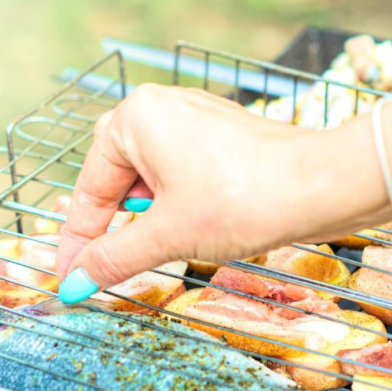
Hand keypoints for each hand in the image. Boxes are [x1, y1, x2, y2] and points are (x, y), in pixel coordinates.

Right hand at [55, 84, 383, 299]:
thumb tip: (74, 283)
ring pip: (149, 178)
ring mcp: (194, 118)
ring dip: (145, 218)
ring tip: (158, 249)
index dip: (78, 243)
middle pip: (114, 178)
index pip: (90, 190)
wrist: (322, 186)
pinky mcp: (222, 136)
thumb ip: (113, 258)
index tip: (69, 279)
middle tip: (104, 268)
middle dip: (110, 225)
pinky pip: (180, 173)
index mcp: (135, 119)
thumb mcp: (166, 236)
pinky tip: (190, 229)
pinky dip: (174, 206)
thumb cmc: (243, 200)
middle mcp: (160, 107)